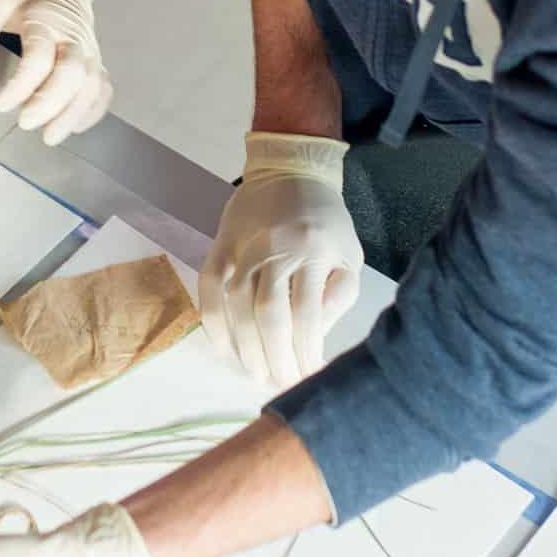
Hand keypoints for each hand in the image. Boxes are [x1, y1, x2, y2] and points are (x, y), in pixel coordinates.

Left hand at [0, 0, 111, 145]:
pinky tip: (74, 126)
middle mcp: (73, 36)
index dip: (22, 84)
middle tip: (26, 123)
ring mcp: (89, 49)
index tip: (0, 104)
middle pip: (73, 73)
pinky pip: (103, 89)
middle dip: (51, 103)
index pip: (39, 56)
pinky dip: (93, 110)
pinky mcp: (96, 60)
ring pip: (91, 85)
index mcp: (45, 18)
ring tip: (50, 136)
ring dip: (73, 114)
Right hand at [200, 132, 361, 389]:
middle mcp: (272, 249)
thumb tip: (312, 341)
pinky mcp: (218, 249)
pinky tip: (226, 352)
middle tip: (283, 386)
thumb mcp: (348, 255)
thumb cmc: (325, 220)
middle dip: (276, 358)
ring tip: (259, 375)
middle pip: (268, 316)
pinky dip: (215, 327)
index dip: (306, 352)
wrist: (288, 170)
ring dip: (246, 349)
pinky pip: (208, 294)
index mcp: (311, 250)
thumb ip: (336, 298)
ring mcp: (240, 249)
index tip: (311, 378)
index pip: (306, 313)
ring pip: (236, 308)